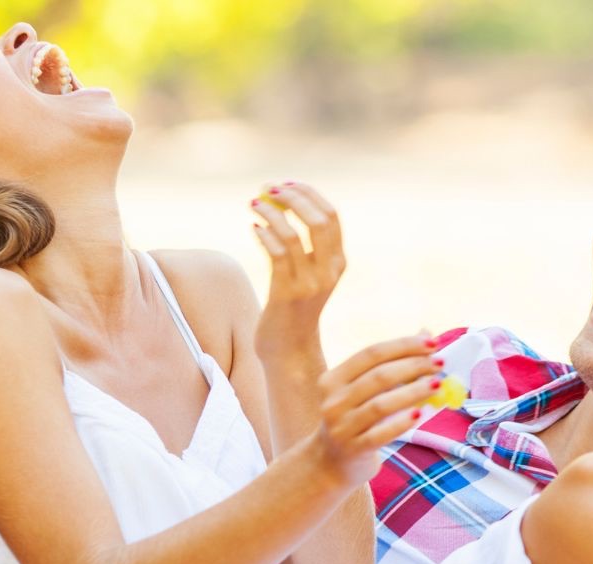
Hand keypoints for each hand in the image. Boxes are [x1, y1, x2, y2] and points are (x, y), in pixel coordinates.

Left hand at [251, 181, 343, 366]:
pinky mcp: (287, 294)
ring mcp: (310, 283)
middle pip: (318, 219)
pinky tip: (253, 227)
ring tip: (253, 204)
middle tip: (269, 188)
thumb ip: (305, 245)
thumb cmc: (293, 308)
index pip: (331, 215)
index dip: (308, 193)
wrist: (290, 350)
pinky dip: (264, 234)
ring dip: (270, 213)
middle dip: (292, 197)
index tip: (286, 184)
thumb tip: (283, 202)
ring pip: (292, 234)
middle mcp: (329, 271)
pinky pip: (276, 253)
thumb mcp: (309, 274)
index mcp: (338, 262)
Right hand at [306, 334, 443, 486]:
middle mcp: (333, 401)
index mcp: (333, 379)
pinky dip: (402, 422)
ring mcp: (341, 426)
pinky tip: (421, 414)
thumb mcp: (363, 391)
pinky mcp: (353, 449)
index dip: (403, 346)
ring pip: (381, 404)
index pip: (371, 354)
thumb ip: (391, 363)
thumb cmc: (355, 420)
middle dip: (413, 366)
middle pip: (378, 376)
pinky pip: (381, 434)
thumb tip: (426, 332)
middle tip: (440, 364)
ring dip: (413, 392)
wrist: (330, 463)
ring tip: (437, 385)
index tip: (432, 343)